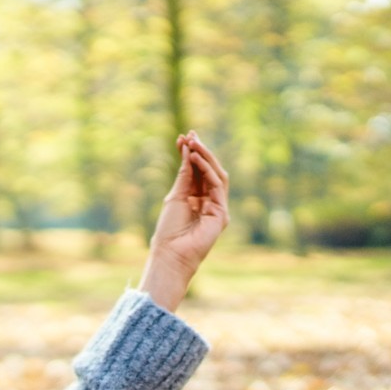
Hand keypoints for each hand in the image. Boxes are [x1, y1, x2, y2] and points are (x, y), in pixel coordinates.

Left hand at [139, 132, 228, 310]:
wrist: (171, 254)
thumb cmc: (169, 230)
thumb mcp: (175, 196)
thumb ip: (185, 175)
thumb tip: (188, 151)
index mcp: (196, 198)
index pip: (198, 171)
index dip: (192, 153)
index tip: (183, 137)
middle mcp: (209, 201)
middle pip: (209, 171)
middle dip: (201, 151)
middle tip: (190, 135)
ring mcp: (217, 207)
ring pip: (217, 175)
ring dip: (206, 157)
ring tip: (193, 143)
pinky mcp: (221, 214)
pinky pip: (217, 185)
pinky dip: (207, 170)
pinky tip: (196, 158)